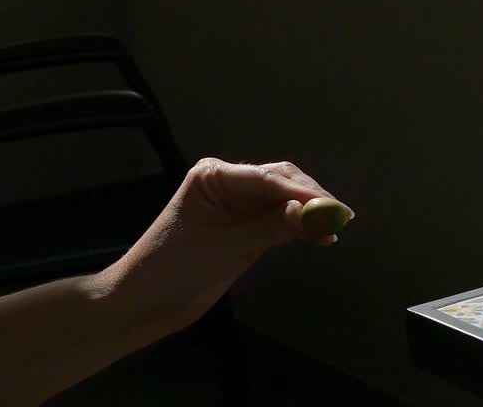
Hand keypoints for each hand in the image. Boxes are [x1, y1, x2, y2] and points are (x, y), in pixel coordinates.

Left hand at [99, 158, 350, 332]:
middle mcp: (229, 183)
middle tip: (341, 218)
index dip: (304, 192)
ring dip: (310, 212)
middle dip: (311, 198)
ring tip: (335, 227)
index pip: (269, 178)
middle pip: (282, 182)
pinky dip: (300, 227)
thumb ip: (271, 227)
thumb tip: (315, 213)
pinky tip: (320, 236)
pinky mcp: (245, 228)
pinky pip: (280, 221)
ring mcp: (238, 205)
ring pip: (285, 200)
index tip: (333, 208)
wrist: (141, 305)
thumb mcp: (225, 248)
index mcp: (215, 176)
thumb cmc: (171, 271)